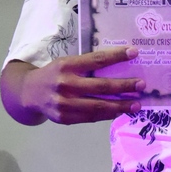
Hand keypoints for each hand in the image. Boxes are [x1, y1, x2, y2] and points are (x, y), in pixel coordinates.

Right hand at [13, 47, 144, 124]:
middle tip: (141, 85)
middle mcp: (66, 84)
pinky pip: (91, 117)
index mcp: (67, 65)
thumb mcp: (66, 63)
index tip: (134, 53)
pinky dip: (108, 115)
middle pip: (101, 86)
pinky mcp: (66, 118)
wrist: (28, 93)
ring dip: (120, 106)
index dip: (117, 56)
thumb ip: (86, 66)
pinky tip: (120, 112)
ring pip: (99, 106)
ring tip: (137, 105)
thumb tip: (118, 67)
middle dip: (124, 86)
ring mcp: (65, 103)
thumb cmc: (54, 75)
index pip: (97, 60)